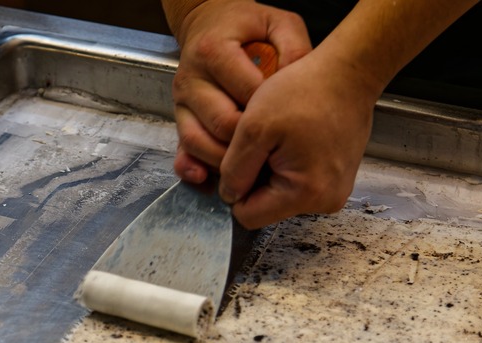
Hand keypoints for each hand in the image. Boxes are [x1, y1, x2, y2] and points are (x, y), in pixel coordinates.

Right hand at [168, 0, 310, 182]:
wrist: (210, 25)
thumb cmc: (248, 28)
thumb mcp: (279, 24)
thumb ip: (294, 47)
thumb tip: (302, 84)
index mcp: (214, 52)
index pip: (245, 94)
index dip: (271, 115)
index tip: (291, 128)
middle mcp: (192, 78)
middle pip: (222, 123)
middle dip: (251, 145)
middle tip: (277, 155)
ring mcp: (182, 101)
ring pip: (198, 142)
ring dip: (225, 162)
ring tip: (252, 170)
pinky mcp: (179, 118)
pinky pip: (181, 149)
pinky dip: (193, 168)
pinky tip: (207, 179)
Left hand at [219, 44, 382, 228]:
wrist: (348, 72)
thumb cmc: (306, 91)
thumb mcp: (254, 127)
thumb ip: (234, 169)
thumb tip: (228, 196)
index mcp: (306, 194)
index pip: (248, 216)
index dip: (236, 189)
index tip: (244, 156)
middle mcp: (325, 201)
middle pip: (266, 207)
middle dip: (255, 178)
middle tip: (264, 141)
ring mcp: (334, 191)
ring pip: (279, 195)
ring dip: (271, 169)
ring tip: (280, 136)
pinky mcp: (336, 179)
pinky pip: (297, 182)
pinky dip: (287, 164)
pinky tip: (293, 138)